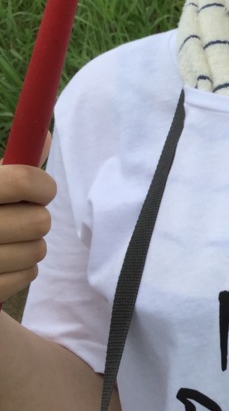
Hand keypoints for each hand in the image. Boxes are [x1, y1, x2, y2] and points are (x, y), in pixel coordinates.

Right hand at [0, 135, 55, 301]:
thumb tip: (43, 136)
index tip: (39, 188)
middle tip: (17, 215)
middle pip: (38, 221)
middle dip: (35, 217)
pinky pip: (28, 274)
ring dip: (30, 243)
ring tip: (7, 238)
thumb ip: (11, 165)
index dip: (42, 185)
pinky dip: (22, 267)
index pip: (22, 182)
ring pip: (37, 250)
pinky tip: (3, 260)